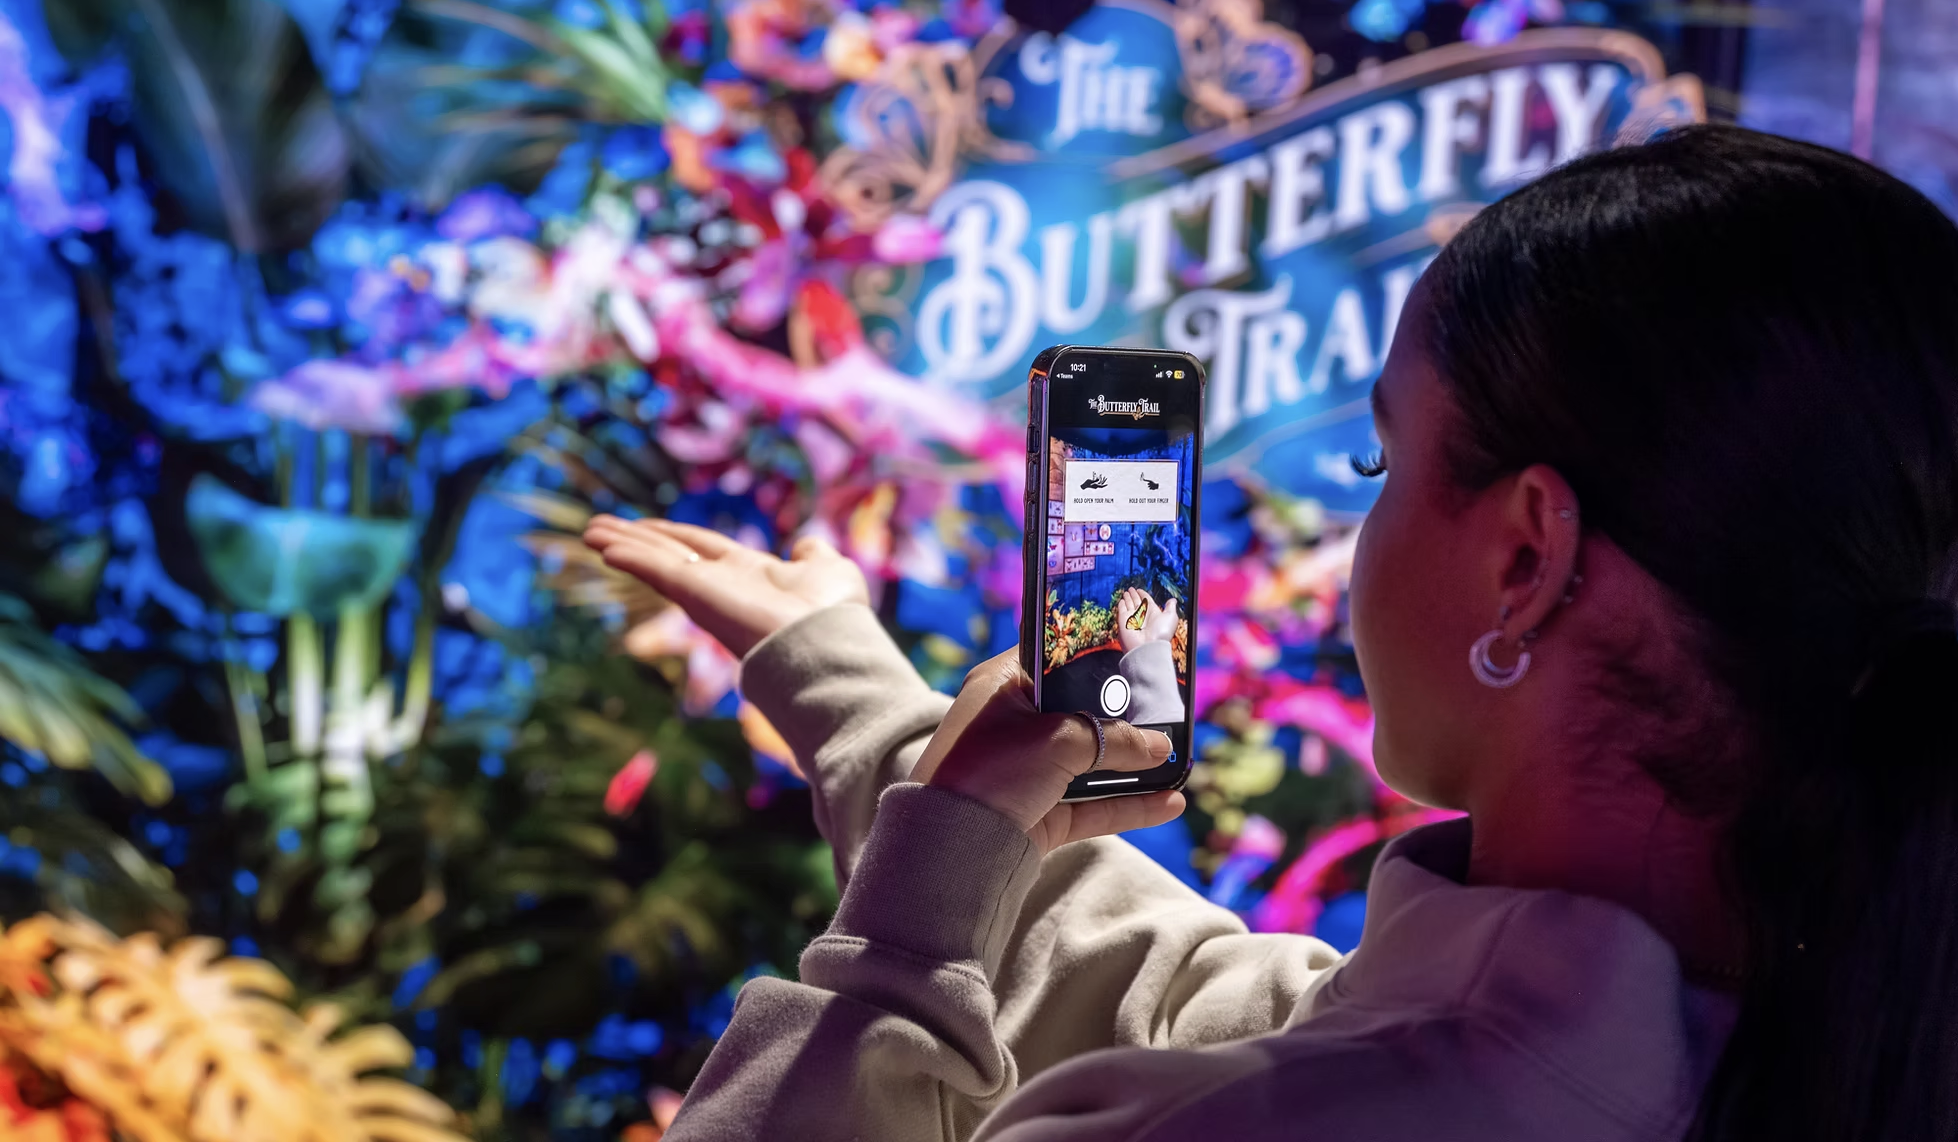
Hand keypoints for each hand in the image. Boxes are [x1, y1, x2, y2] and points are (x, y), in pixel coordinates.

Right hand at [583, 516, 869, 658]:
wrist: (827, 646)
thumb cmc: (834, 615)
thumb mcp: (829, 570)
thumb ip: (815, 554)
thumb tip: (808, 543)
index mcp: (749, 573)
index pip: (702, 549)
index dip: (675, 536)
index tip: (648, 526)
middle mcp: (721, 583)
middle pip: (669, 553)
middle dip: (637, 539)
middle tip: (600, 527)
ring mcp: (705, 591)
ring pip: (655, 561)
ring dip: (622, 544)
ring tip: (589, 531)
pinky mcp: (695, 595)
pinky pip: (656, 570)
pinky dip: (630, 556)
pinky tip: (603, 545)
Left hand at [912, 649, 1184, 855]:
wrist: (951, 849)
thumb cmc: (993, 772)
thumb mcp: (1059, 742)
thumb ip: (1115, 740)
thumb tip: (1161, 747)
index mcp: (1002, 687)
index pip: (1055, 659)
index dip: (1097, 657)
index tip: (1139, 657)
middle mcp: (1013, 725)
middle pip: (1081, 713)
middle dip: (1126, 718)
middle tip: (1170, 710)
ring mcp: (1027, 771)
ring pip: (1091, 763)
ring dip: (1134, 765)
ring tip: (1180, 759)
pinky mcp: (1039, 814)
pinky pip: (1092, 805)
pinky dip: (1129, 804)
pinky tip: (1170, 802)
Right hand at [1115, 588, 1177, 652]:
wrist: (1147, 647)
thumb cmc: (1161, 633)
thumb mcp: (1171, 617)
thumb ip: (1170, 607)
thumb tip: (1172, 600)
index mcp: (1153, 613)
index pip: (1147, 601)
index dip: (1143, 595)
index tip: (1140, 590)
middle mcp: (1142, 615)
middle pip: (1137, 602)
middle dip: (1134, 595)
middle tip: (1131, 589)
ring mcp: (1132, 618)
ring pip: (1129, 604)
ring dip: (1127, 598)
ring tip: (1126, 592)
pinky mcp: (1123, 620)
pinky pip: (1122, 609)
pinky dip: (1121, 604)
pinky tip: (1122, 600)